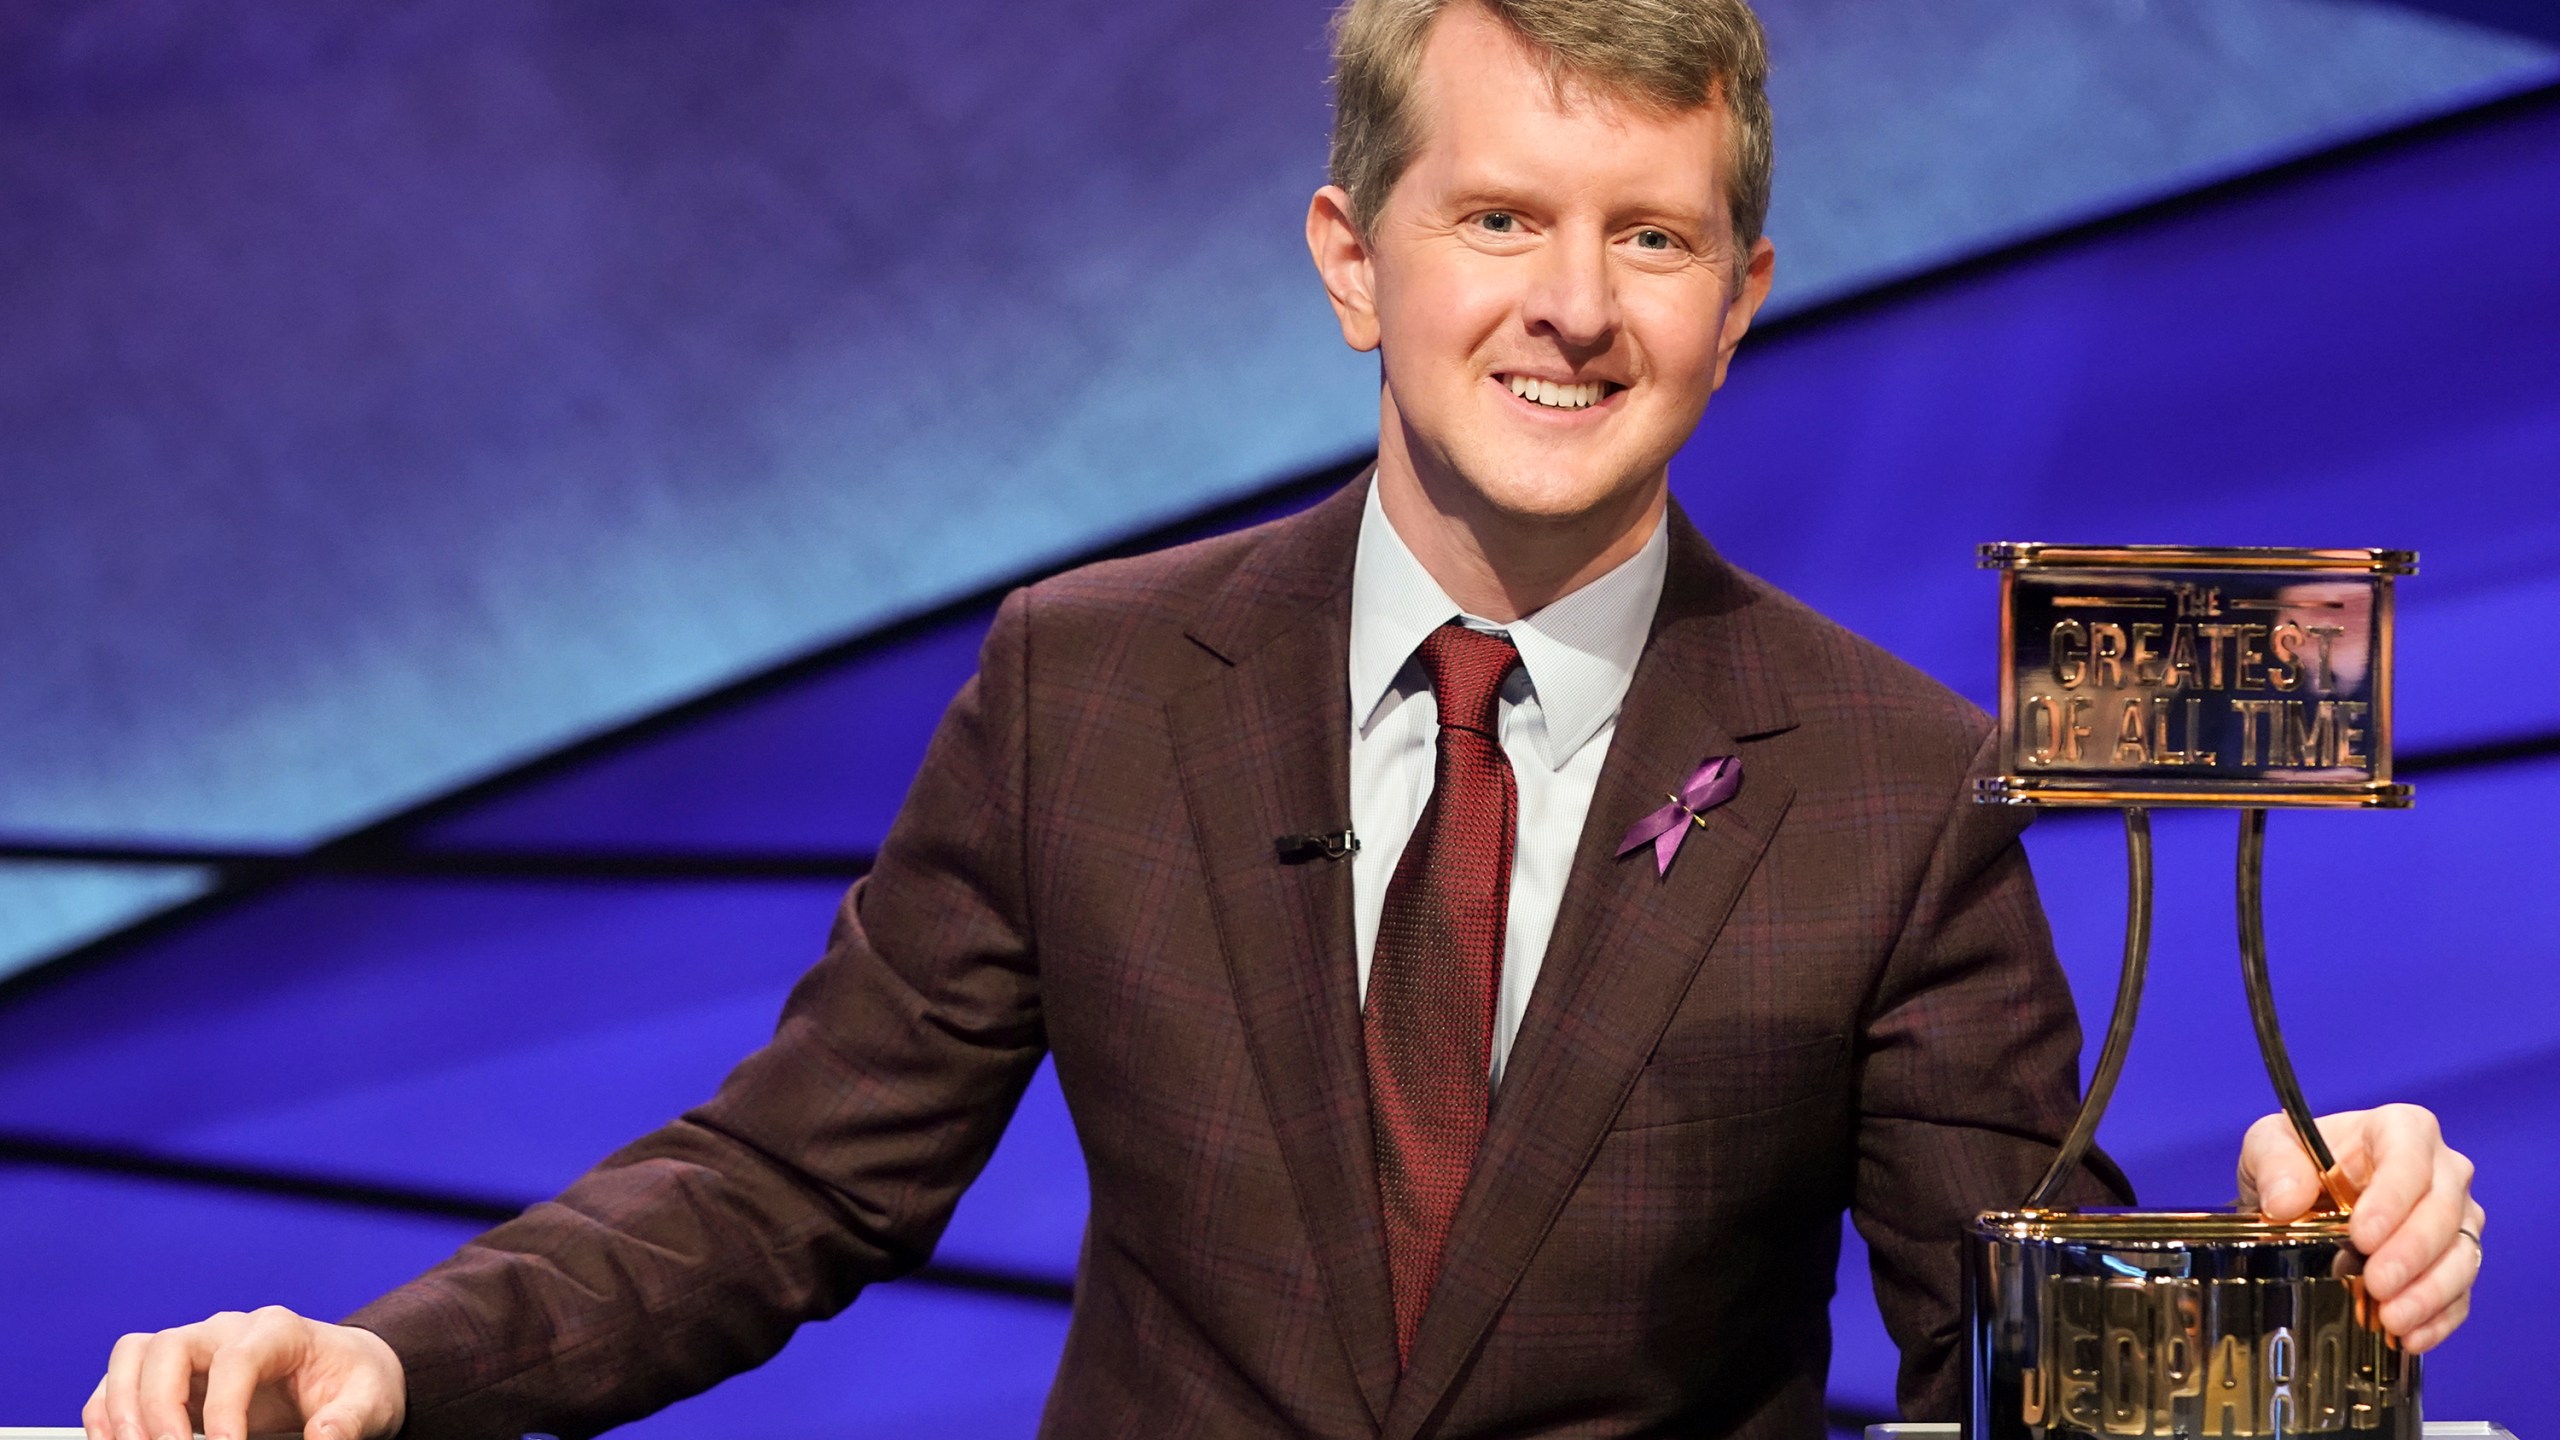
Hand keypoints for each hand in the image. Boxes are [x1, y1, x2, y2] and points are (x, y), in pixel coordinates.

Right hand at [84, 1306, 404, 1439]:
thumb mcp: (369, 1401)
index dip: (223, 1409)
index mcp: (279, 1330)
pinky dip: (109, 1412)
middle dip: (157, 1407)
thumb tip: (324, 1439)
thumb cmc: (354, 1383)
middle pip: (169, 1347)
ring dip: (121, 1407)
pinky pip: (122, 1380)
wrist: (346, 1373)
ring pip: (134, 1356)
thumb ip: (348, 1421)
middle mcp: (228, 1331)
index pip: (236, 1359)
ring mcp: (197, 1350)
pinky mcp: (174, 1377)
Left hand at [2238, 1104, 2481, 1352]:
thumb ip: (2273, 1162)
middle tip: (2377, 1283)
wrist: (2302, 1202)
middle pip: (2444, 1210)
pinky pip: (2461, 1292)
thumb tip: (2286, 1200)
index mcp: (2400, 1130)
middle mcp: (2441, 1171)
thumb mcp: (2268, 1147)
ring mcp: (2455, 1219)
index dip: (2393, 1197)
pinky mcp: (2453, 1262)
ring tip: (2392, 1317)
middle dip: (2412, 1252)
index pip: (2410, 1156)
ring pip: (2461, 1254)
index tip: (2362, 1235)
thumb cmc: (2295, 1164)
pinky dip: (2438, 1318)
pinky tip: (2410, 1336)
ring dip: (2430, 1291)